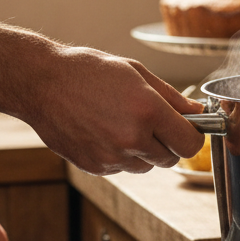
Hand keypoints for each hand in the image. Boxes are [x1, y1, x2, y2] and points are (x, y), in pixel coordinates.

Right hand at [20, 47, 205, 175]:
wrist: (41, 84)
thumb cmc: (88, 72)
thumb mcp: (137, 73)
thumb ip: (172, 97)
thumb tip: (198, 113)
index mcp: (147, 111)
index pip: (190, 143)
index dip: (193, 136)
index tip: (188, 129)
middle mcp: (131, 138)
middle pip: (171, 159)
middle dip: (168, 143)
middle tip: (152, 123)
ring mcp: (112, 156)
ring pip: (146, 166)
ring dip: (143, 151)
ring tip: (121, 123)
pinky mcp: (95, 167)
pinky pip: (121, 169)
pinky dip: (120, 156)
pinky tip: (104, 132)